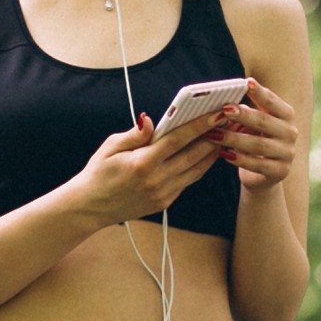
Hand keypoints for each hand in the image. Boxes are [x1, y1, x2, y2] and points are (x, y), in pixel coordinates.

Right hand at [73, 105, 230, 228]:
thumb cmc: (98, 174)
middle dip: (215, 136)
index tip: (217, 113)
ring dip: (213, 152)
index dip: (201, 125)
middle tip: (230, 120)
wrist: (90, 208)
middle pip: (194, 154)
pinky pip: (188, 180)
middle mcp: (156, 180)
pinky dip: (200, 166)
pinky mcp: (165, 202)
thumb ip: (134, 134)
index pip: (178, 139)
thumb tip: (151, 121)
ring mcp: (163, 193)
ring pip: (197, 169)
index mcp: (142, 163)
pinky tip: (207, 153)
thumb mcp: (109, 148)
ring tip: (225, 135)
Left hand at [206, 78, 299, 191]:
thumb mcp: (252, 125)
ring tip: (214, 135)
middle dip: (243, 115)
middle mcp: (291, 132)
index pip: (273, 102)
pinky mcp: (281, 171)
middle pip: (264, 122)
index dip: (260, 92)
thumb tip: (225, 102)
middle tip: (224, 110)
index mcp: (286, 116)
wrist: (262, 175)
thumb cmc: (254, 141)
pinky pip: (258, 165)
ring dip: (234, 139)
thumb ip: (245, 112)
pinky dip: (240, 159)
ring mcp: (287, 153)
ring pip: (259, 145)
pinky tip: (224, 154)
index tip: (246, 82)